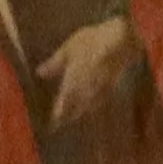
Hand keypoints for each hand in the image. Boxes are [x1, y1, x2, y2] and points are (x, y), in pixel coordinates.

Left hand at [38, 14, 145, 134]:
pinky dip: (96, 104)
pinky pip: (102, 98)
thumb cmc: (92, 41)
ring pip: (90, 104)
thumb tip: (39, 73)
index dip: (58, 112)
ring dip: (82, 111)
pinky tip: (95, 104)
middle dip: (70, 115)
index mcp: (73, 80)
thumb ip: (55, 63)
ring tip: (76, 117)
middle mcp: (86, 88)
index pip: (63, 100)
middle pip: (77, 106)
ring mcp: (101, 87)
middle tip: (63, 124)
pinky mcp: (114, 82)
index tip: (53, 123)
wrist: (123, 39)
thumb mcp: (69, 49)